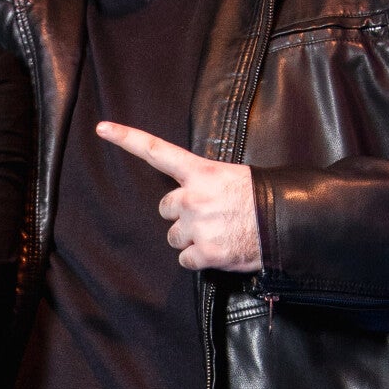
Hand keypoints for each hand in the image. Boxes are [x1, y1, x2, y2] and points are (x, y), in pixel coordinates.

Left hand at [96, 124, 262, 272]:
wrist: (286, 225)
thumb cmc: (264, 199)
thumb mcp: (234, 177)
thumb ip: (207, 182)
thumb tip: (194, 195)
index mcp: (201, 172)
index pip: (157, 152)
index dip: (127, 138)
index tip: (103, 128)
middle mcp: (193, 197)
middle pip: (166, 209)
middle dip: (182, 215)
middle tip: (209, 217)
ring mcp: (197, 226)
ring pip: (175, 237)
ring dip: (191, 238)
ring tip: (219, 233)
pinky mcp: (204, 252)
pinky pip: (186, 259)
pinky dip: (200, 259)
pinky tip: (220, 250)